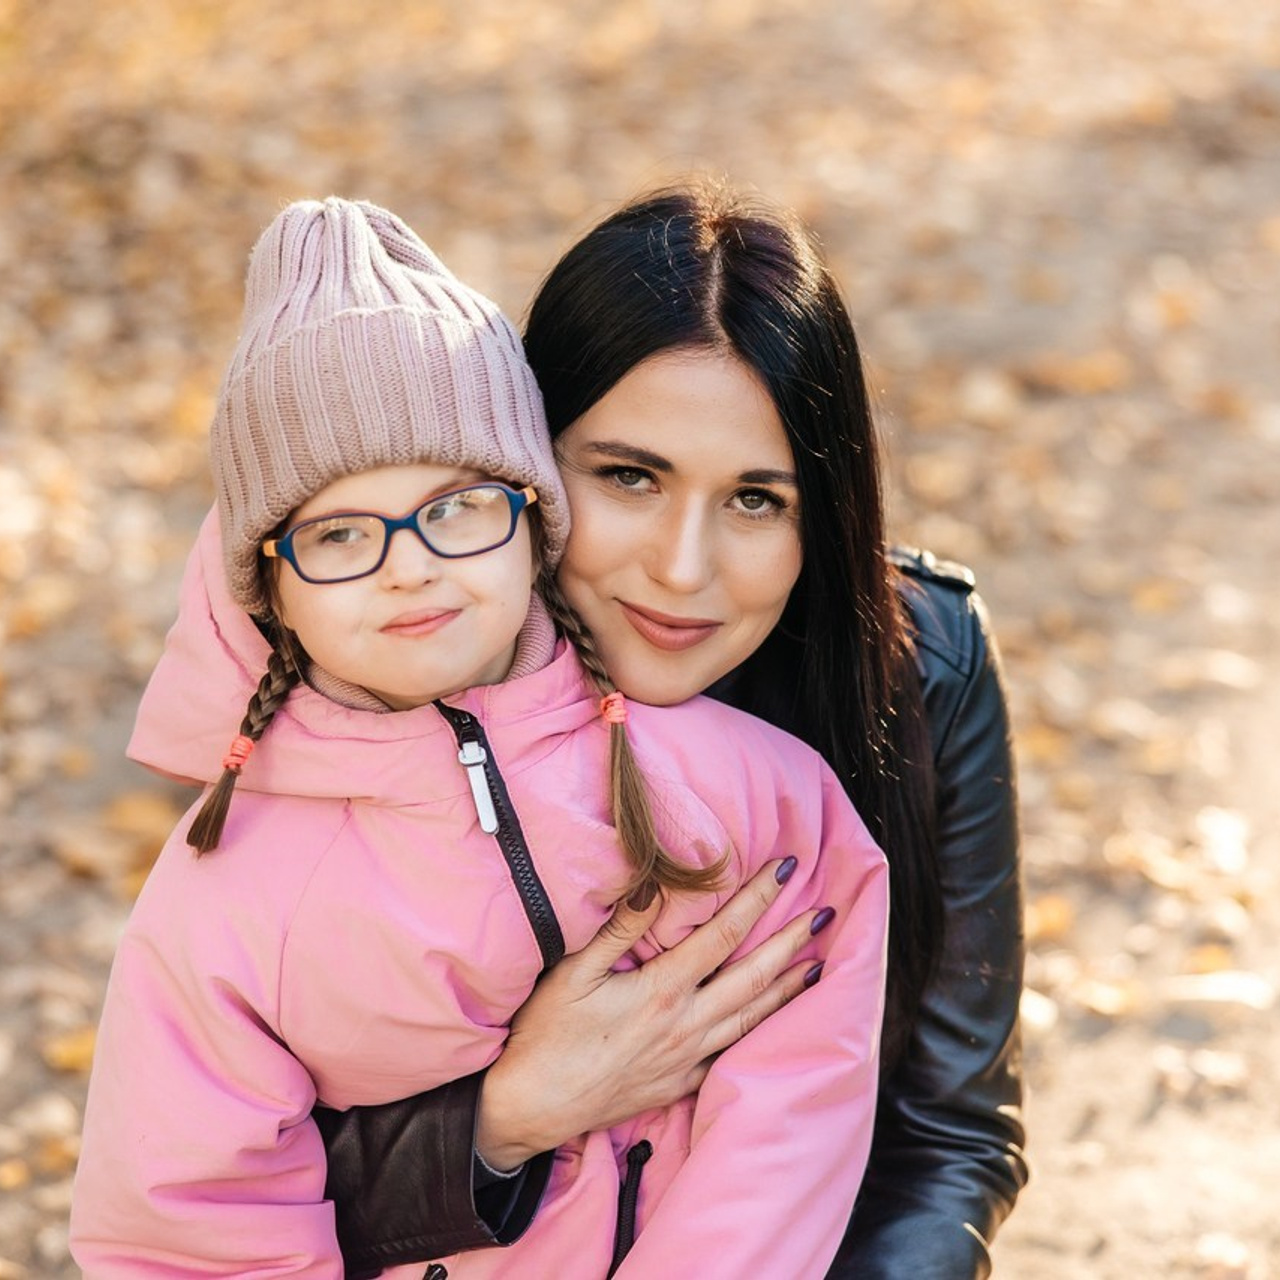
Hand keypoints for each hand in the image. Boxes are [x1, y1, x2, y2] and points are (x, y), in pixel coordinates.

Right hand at [475, 858, 828, 1169]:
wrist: (530, 1108)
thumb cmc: (545, 1036)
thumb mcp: (572, 973)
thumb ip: (619, 929)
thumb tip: (652, 882)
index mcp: (661, 992)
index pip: (723, 936)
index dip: (757, 900)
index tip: (785, 870)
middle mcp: (684, 1026)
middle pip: (752, 978)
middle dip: (791, 942)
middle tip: (826, 914)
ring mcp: (686, 1060)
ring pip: (752, 1019)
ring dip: (788, 989)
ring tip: (818, 965)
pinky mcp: (678, 1086)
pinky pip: (732, 1056)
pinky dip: (760, 1033)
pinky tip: (774, 1024)